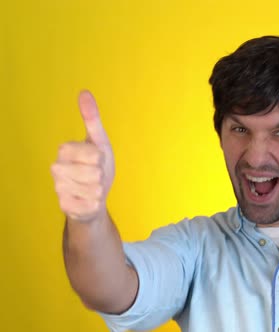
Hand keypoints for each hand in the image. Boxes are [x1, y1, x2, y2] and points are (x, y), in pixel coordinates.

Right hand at [51, 91, 114, 222]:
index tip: (95, 159)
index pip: (93, 153)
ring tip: (91, 187)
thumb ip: (92, 119)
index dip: (100, 158)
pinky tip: (88, 200)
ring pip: (94, 189)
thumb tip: (84, 92)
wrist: (92, 196)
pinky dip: (96, 202)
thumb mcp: (99, 142)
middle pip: (94, 172)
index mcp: (65, 150)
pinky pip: (92, 204)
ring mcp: (59, 189)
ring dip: (99, 189)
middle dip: (101, 175)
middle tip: (94, 175)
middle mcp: (57, 168)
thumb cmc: (96, 166)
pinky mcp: (66, 207)